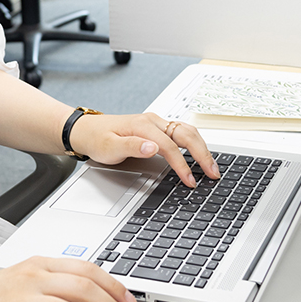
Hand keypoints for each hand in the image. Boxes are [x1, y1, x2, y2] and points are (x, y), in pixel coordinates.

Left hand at [69, 113, 219, 187]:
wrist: (87, 130)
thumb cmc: (97, 139)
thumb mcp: (109, 147)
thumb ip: (131, 147)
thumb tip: (153, 148)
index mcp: (143, 125)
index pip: (170, 146)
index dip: (182, 164)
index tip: (190, 180)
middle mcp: (153, 121)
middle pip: (186, 134)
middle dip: (202, 154)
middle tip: (213, 173)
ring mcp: (157, 123)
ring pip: (187, 131)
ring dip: (202, 147)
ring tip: (212, 166)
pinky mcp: (158, 127)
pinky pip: (182, 132)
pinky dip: (195, 142)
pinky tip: (200, 153)